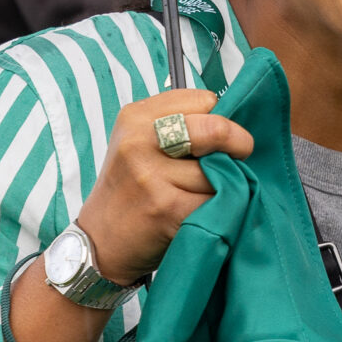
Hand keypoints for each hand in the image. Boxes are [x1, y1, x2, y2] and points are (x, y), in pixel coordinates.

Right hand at [72, 90, 253, 285]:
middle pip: (217, 129)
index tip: (219, 136)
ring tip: (202, 192)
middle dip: (238, 143)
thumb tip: (234, 121)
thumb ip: (179, 125)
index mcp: (136, 117)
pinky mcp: (166, 209)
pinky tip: (199, 212)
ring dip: (225, 184)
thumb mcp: (140, 142)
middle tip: (241, 155)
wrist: (100, 240)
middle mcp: (139, 142)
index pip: (204, 100)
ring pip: (220, 171)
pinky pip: (216, 201)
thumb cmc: (131, 188)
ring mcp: (151, 176)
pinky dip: (219, 208)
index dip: (220, 118)